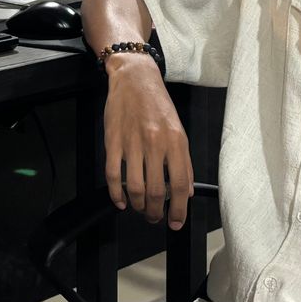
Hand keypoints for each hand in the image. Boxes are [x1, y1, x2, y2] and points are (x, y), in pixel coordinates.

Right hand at [102, 54, 193, 227]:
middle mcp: (155, 143)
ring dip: (138, 206)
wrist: (134, 78)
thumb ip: (184, 161)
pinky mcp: (113, 142)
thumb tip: (187, 190)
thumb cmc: (158, 104)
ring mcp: (132, 143)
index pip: (181, 184)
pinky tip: (121, 201)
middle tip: (155, 218)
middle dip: (156, 213)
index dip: (179, 209)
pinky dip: (116, 194)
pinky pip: (113, 175)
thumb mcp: (179, 130)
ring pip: (135, 188)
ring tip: (140, 209)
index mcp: (175, 141)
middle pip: (157, 192)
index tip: (176, 222)